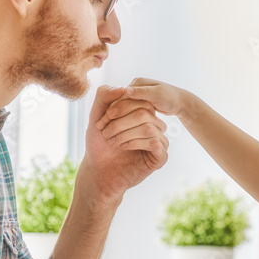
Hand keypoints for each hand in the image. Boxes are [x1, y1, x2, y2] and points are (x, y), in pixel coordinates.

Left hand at [84, 85, 168, 200]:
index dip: (118, 107)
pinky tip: (123, 147)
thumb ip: (104, 97)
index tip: (101, 121)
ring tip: (112, 141)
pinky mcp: (161, 156)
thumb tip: (122, 87)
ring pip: (149, 126)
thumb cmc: (99, 145)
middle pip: (144, 112)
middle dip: (120, 121)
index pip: (138, 100)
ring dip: (125, 132)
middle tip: (105, 132)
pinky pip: (154, 142)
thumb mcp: (97, 116)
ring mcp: (159, 140)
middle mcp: (154, 125)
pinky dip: (135, 142)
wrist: (99, 171)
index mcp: (142, 113)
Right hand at [96, 77, 193, 126]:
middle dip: (110, 116)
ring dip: (115, 120)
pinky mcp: (139, 102)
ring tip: (107, 132)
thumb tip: (126, 90)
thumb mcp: (157, 95)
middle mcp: (135, 87)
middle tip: (101, 129)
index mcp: (137, 83)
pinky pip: (128, 112)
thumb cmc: (170, 98)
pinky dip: (122, 120)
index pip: (119, 97)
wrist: (180, 102)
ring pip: (122, 109)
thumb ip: (142, 93)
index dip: (111, 110)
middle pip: (118, 103)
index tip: (103, 122)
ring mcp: (137, 95)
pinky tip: (119, 130)